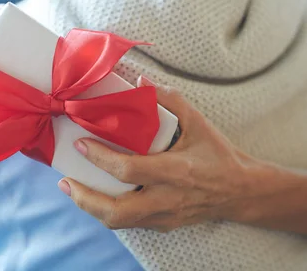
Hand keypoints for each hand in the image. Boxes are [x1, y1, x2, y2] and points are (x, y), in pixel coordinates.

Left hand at [58, 77, 275, 231]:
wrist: (241, 191)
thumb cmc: (219, 155)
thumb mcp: (199, 122)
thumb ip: (170, 100)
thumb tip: (141, 82)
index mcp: (177, 170)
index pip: (130, 169)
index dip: (101, 157)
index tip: (81, 142)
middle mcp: (168, 198)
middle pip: (117, 211)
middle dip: (85, 198)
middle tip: (65, 181)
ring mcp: (166, 215)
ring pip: (120, 223)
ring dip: (91, 208)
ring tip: (74, 190)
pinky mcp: (165, 224)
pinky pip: (130, 223)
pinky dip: (109, 210)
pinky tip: (99, 196)